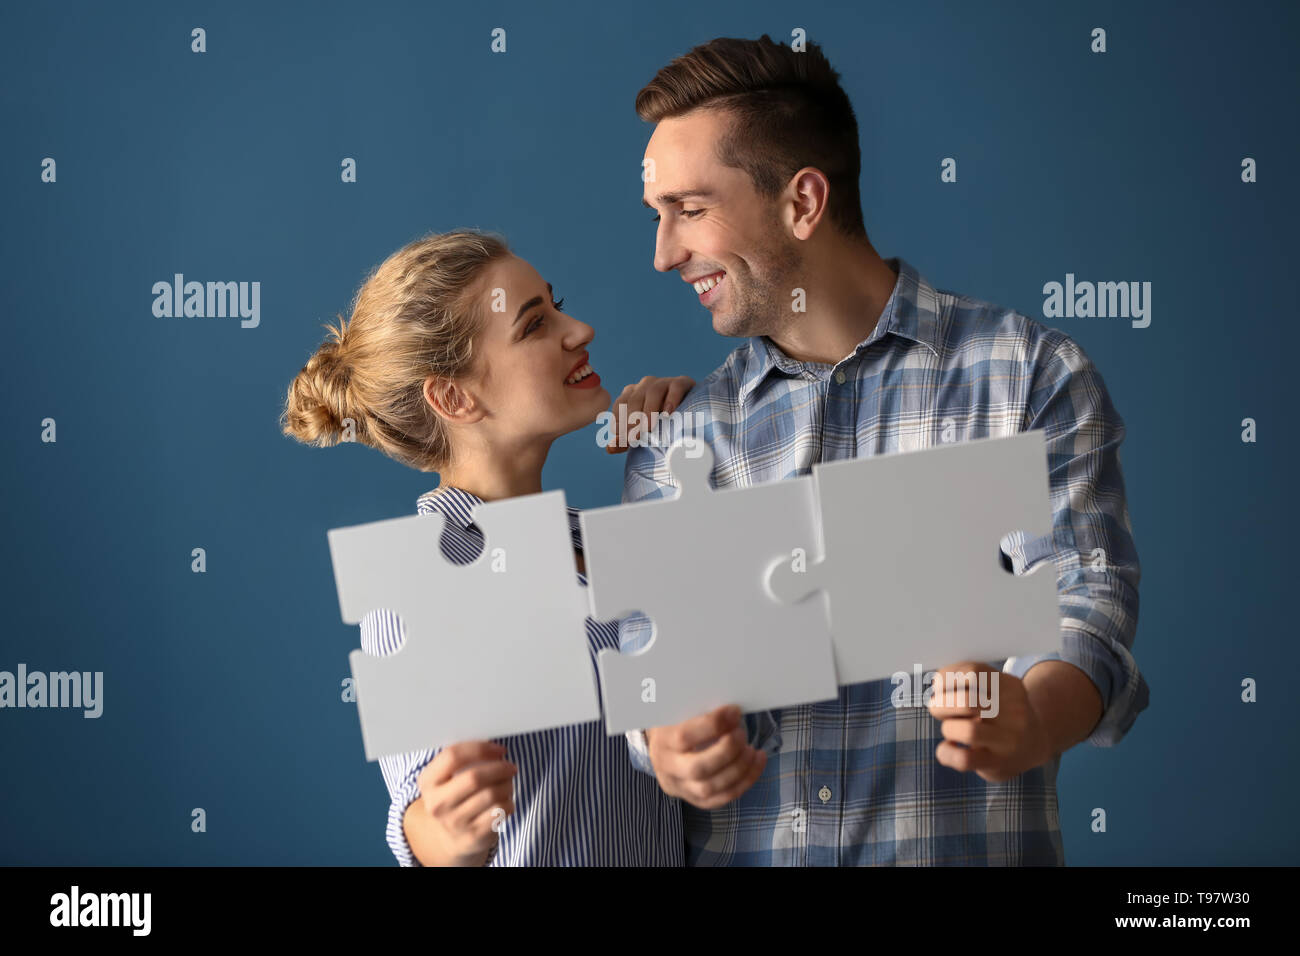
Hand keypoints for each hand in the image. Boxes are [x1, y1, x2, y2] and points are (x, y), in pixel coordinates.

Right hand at [413, 741, 516, 864]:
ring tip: (507, 783)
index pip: (453, 756)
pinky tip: (504, 801)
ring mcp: (454, 823)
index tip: (498, 749)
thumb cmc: (455, 796)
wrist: (450, 837)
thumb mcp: (447, 777)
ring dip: (506, 785)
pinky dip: (508, 802)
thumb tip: (493, 747)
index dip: (480, 748)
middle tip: (510, 767)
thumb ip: (462, 759)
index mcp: (427, 782)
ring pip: (492, 795)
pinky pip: (500, 811)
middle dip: (499, 768)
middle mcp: (437, 804)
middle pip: (474, 777)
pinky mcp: (473, 836)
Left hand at [605, 375, 695, 452]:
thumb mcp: (643, 434)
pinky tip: (669, 413)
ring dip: (649, 410)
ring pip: (653, 391)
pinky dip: (671, 399)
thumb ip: (625, 441)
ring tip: (648, 428)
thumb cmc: (661, 425)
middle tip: (634, 438)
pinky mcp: (681, 382)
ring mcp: (663, 382)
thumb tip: (609, 448)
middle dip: (633, 420)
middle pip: (635, 399)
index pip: (620, 405)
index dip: (619, 422)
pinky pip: (675, 387)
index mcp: (631, 394)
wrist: (691, 413)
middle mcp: (645, 385)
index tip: (621, 438)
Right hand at [645, 704, 766, 807]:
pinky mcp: (695, 800)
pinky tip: (756, 763)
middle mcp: (667, 769)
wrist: (663, 749)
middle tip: (742, 734)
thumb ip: (701, 710)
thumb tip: (732, 710)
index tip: (734, 712)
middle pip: (698, 769)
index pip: (684, 737)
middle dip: (727, 751)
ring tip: (752, 750)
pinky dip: (745, 781)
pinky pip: (722, 798)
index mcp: (662, 741)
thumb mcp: (681, 711)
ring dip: (739, 769)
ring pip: (710, 788)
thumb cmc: (677, 724)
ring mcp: (680, 788)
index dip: (713, 725)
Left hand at [927, 660, 1052, 782]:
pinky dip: (945, 753)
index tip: (940, 687)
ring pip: (968, 731)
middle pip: (966, 701)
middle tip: (939, 709)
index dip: (946, 678)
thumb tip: (938, 684)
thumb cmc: (999, 711)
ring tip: (951, 729)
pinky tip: (949, 747)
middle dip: (941, 704)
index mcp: (1009, 686)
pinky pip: (964, 759)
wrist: (1033, 744)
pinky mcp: (998, 763)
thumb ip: (966, 679)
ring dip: (948, 728)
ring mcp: (1008, 740)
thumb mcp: (993, 688)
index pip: (972, 672)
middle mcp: (1013, 712)